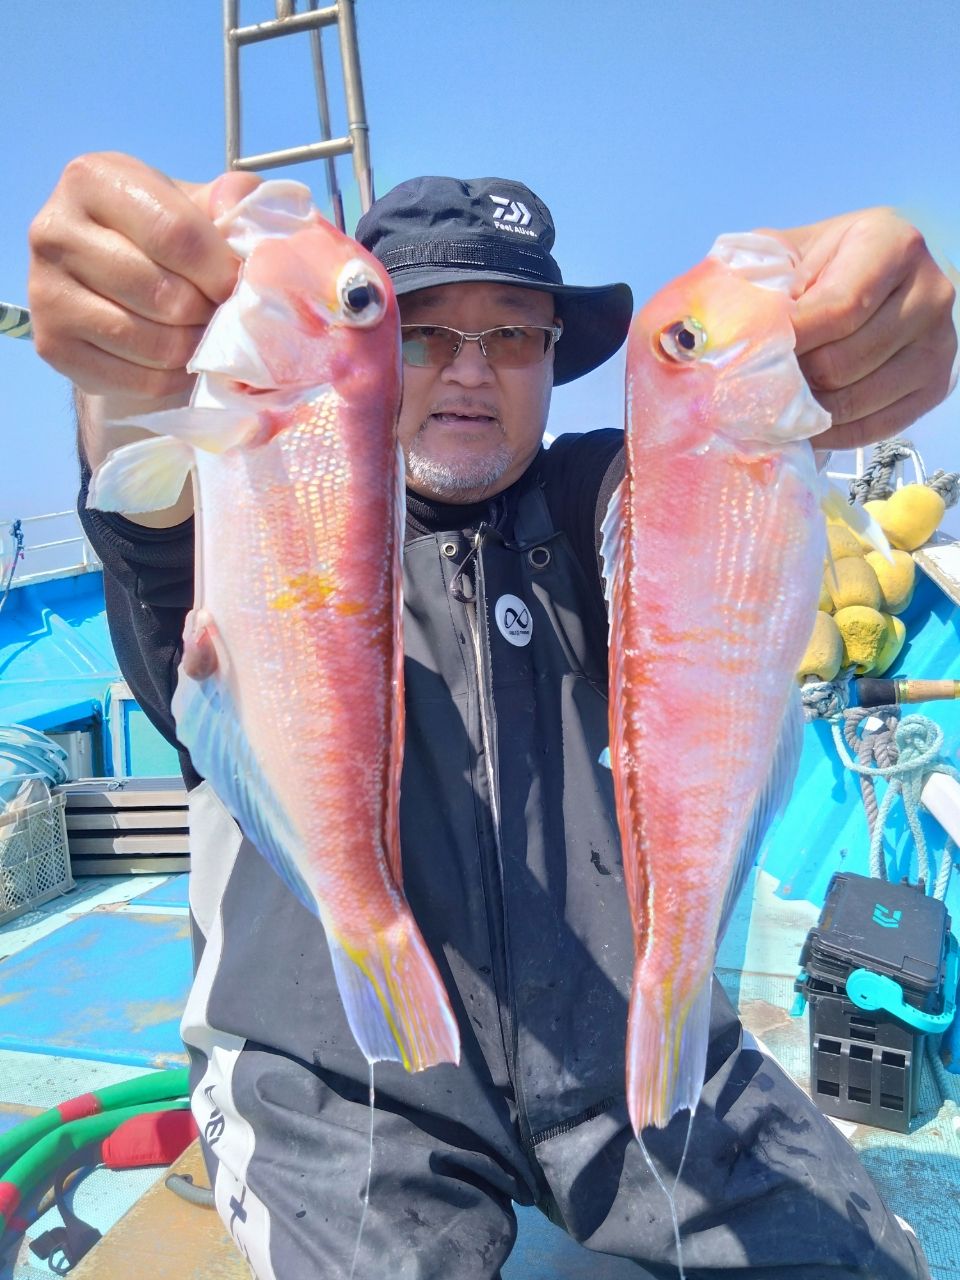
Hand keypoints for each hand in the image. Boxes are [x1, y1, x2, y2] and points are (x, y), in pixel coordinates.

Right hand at [28, 151, 260, 403]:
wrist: (113, 282)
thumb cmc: (162, 235)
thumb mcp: (194, 202)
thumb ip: (228, 198)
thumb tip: (241, 201)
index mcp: (91, 179)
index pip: (174, 234)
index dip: (220, 270)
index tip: (240, 284)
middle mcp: (55, 232)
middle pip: (163, 295)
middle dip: (208, 312)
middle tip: (222, 313)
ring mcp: (45, 293)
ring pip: (153, 343)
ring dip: (194, 347)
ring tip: (203, 332)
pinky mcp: (52, 346)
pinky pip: (139, 380)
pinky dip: (174, 378)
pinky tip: (180, 360)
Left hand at [778, 208, 957, 450]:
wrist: (868, 280)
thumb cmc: (819, 266)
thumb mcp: (787, 252)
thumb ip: (760, 281)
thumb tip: (733, 339)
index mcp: (893, 245)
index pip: (839, 308)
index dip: (791, 340)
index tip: (754, 355)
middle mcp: (930, 292)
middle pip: (844, 362)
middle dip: (794, 377)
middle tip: (762, 380)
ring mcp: (938, 345)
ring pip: (854, 400)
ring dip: (807, 408)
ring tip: (779, 398)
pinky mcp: (934, 388)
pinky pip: (872, 429)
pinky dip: (829, 434)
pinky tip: (804, 422)